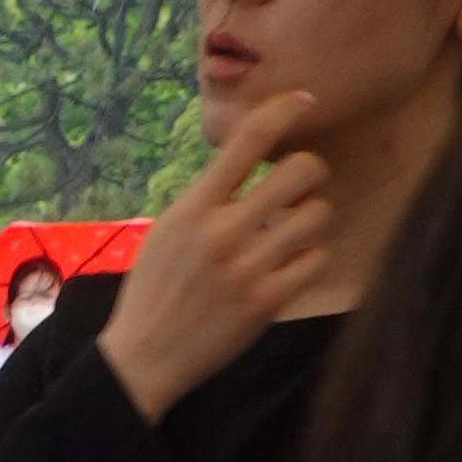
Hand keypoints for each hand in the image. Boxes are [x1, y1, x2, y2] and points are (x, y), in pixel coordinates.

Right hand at [98, 87, 336, 421]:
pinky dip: (309, 258)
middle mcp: (222, 233)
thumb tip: (252, 154)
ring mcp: (247, 269)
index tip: (305, 101)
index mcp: (194, 208)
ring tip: (294, 230)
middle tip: (299, 189)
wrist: (143, 360)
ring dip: (313, 217)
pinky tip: (290, 265)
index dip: (285, 109)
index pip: (249, 138)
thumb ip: (208, 195)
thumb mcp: (168, 230)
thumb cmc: (155, 291)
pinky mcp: (265, 303)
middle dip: (310, 172)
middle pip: (301, 170)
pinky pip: (316, 260)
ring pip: (318, 214)